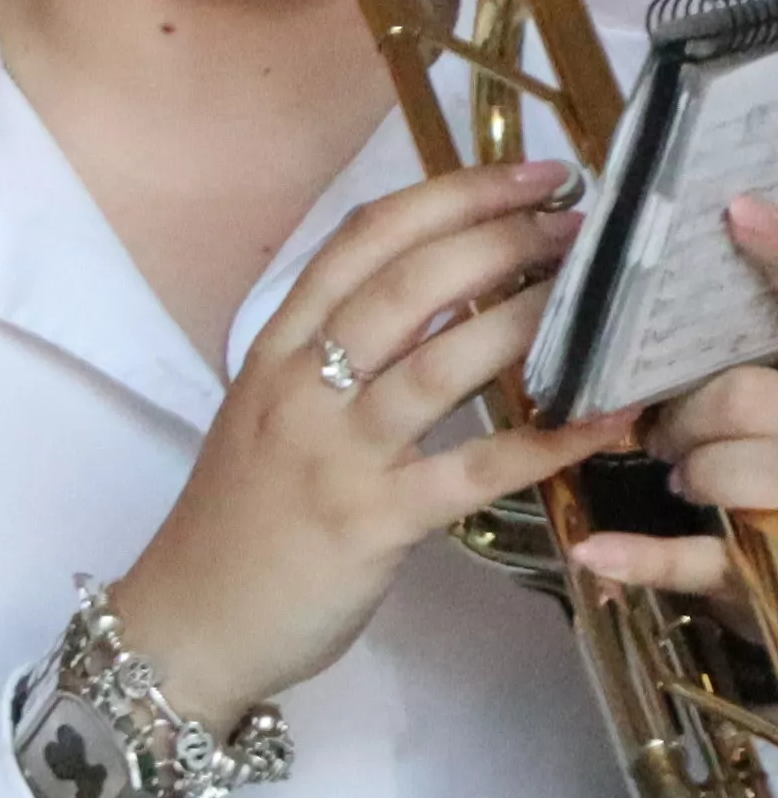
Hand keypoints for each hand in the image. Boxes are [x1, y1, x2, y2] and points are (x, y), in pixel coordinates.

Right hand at [108, 155, 609, 724]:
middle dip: (499, 240)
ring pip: (439, 363)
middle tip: (576, 223)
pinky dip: (550, 441)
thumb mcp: (268, 419)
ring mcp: (334, 453)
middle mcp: (299, 388)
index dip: (449, 196)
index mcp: (274, 353)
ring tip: (596, 294)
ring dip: (528, 319)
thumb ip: (335, 363)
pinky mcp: (373, 521)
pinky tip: (608, 419)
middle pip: (404, 285)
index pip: (358, 244)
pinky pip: (477, 470)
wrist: (189, 621)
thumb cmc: (237, 521)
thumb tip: (443, 301)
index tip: (527, 175)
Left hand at [594, 196, 777, 596]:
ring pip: (720, 469)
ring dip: (686, 464)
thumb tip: (734, 216)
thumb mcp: (771, 392)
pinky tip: (595, 549)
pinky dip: (643, 554)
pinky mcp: (764, 581)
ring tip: (683, 468)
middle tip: (670, 418)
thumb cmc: (775, 472)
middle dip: (689, 405)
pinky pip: (698, 560)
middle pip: (745, 396)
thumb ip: (762, 328)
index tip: (734, 209)